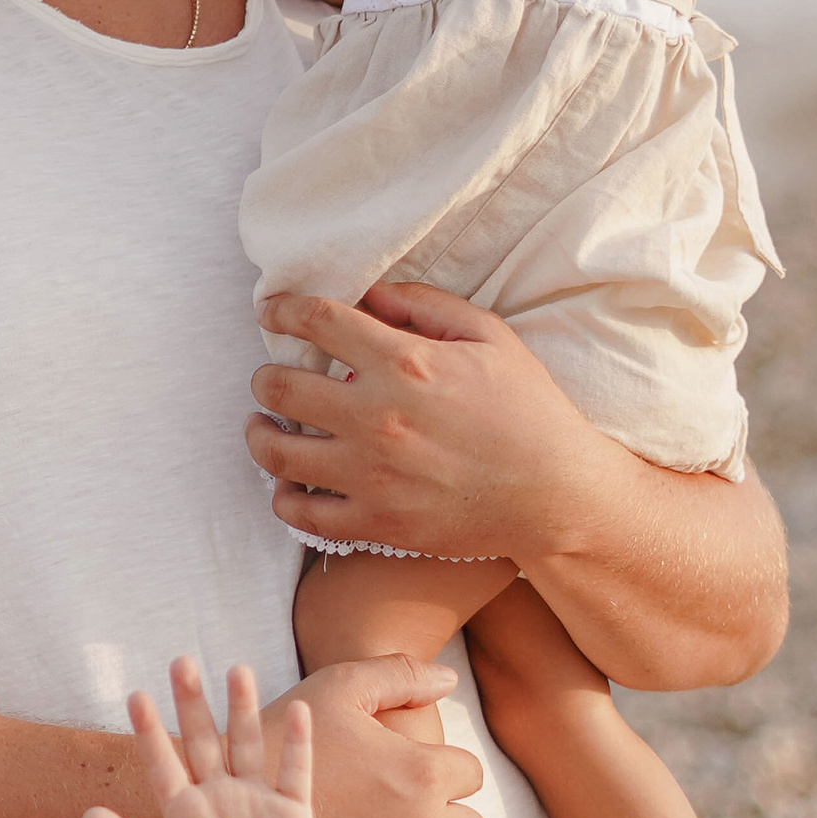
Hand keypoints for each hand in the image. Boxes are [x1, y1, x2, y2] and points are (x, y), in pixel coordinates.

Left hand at [83, 660, 311, 817]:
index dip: (149, 729)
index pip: (162, 760)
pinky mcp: (291, 815)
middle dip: (192, 702)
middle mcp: (217, 796)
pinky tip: (301, 710)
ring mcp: (255, 802)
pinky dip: (298, 743)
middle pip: (204, 739)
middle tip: (181, 662)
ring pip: (248, 744)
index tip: (135, 696)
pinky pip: (295, 773)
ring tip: (236, 670)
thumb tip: (88, 814)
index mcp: (182, 809)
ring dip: (243, 708)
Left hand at [249, 277, 599, 569]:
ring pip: (276, 451)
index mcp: (406, 363)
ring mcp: (372, 474)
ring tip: (262, 426)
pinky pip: (300, 512)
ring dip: (258, 433)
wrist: (558, 496)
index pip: (317, 321)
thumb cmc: (530, 410)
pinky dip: (283, 495)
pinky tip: (288, 481)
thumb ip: (425, 305)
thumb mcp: (490, 336)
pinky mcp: (375, 523)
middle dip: (265, 375)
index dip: (282, 309)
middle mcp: (378, 417)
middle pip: (280, 385)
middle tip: (268, 376)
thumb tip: (370, 295)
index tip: (271, 312)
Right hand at [290, 656, 482, 817]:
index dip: (444, 769)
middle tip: (409, 812)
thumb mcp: (337, 690)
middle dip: (446, 817)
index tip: (418, 772)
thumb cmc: (280, 744)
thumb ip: (399, 674)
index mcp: (422, 773)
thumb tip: (448, 680)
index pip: (470, 774)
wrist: (227, 816)